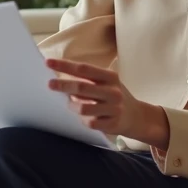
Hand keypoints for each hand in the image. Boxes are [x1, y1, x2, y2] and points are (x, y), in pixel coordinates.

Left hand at [45, 58, 169, 146]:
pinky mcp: (113, 124)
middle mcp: (113, 91)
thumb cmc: (115, 97)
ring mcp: (114, 108)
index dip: (65, 65)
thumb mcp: (107, 83)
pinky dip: (83, 120)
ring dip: (72, 106)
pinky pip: (91, 123)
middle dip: (64, 86)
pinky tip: (84, 118)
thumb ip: (88, 80)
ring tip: (69, 104)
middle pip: (82, 88)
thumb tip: (60, 78)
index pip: (84, 69)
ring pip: (84, 108)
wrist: (138, 117)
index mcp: (110, 77)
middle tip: (49, 84)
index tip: (48, 63)